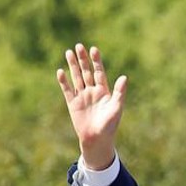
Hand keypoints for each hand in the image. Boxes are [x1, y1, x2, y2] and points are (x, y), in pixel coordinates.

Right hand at [56, 43, 126, 169]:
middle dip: (83, 60)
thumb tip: (124, 77)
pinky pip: (67, 90)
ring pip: (77, 77)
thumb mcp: (117, 107)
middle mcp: (93, 91)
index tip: (94, 49)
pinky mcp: (73, 103)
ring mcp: (82, 96)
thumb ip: (120, 92)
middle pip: (87, 72)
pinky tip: (60, 71)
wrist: (97, 139)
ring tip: (68, 52)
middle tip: (79, 46)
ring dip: (72, 66)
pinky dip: (64, 81)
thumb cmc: (110, 124)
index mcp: (104, 91)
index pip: (99, 72)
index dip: (97, 61)